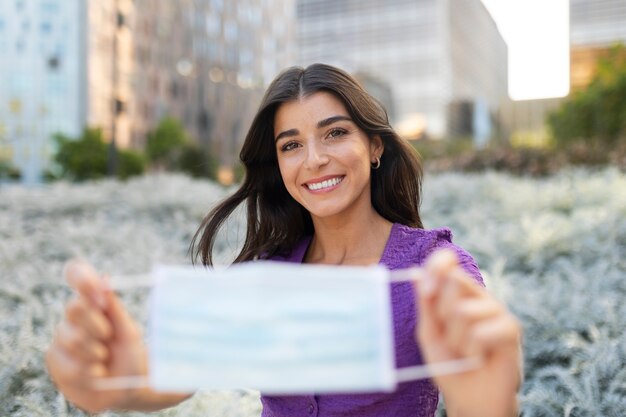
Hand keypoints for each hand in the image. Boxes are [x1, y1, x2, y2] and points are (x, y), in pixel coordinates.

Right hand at [45, 260, 148, 412]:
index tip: (94, 286)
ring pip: (70, 338)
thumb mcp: (129, 331)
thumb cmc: (131, 355)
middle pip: (73, 307)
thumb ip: (115, 308)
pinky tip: (98, 374)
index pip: (77, 275)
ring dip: (94, 352)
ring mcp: (62, 338)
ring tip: (105, 359)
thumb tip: (105, 278)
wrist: (129, 387)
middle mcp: (75, 317)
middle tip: (108, 336)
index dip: (80, 276)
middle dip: (95, 324)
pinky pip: (67, 364)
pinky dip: (88, 371)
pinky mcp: (55, 361)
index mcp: (95, 303)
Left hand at [415, 250, 521, 416]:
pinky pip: (481, 331)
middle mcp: (477, 295)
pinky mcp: (511, 328)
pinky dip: (472, 350)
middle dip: (441, 313)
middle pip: (455, 279)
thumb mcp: (429, 333)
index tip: (425, 291)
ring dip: (456, 339)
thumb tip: (415, 274)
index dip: (436, 267)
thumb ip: (424, 304)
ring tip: (464, 352)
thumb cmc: (449, 363)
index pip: (447, 261)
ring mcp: (496, 310)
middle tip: (447, 336)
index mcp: (455, 292)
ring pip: (464, 310)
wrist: (469, 397)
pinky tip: (480, 358)